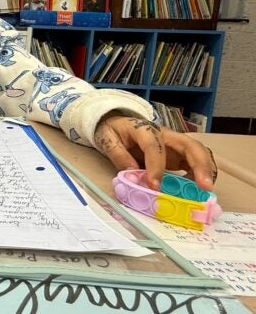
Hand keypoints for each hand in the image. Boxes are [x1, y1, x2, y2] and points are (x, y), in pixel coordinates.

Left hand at [93, 114, 216, 191]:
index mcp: (144, 129)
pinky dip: (200, 174)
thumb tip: (131, 174)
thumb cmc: (114, 131)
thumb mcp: (107, 139)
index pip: (154, 146)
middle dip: (200, 165)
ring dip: (206, 170)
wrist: (117, 123)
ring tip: (206, 190)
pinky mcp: (178, 154)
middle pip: (189, 145)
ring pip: (198, 152)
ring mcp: (174, 144)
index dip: (156, 166)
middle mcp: (165, 134)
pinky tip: (196, 189)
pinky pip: (195, 162)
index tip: (155, 186)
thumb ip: (118, 155)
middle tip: (204, 187)